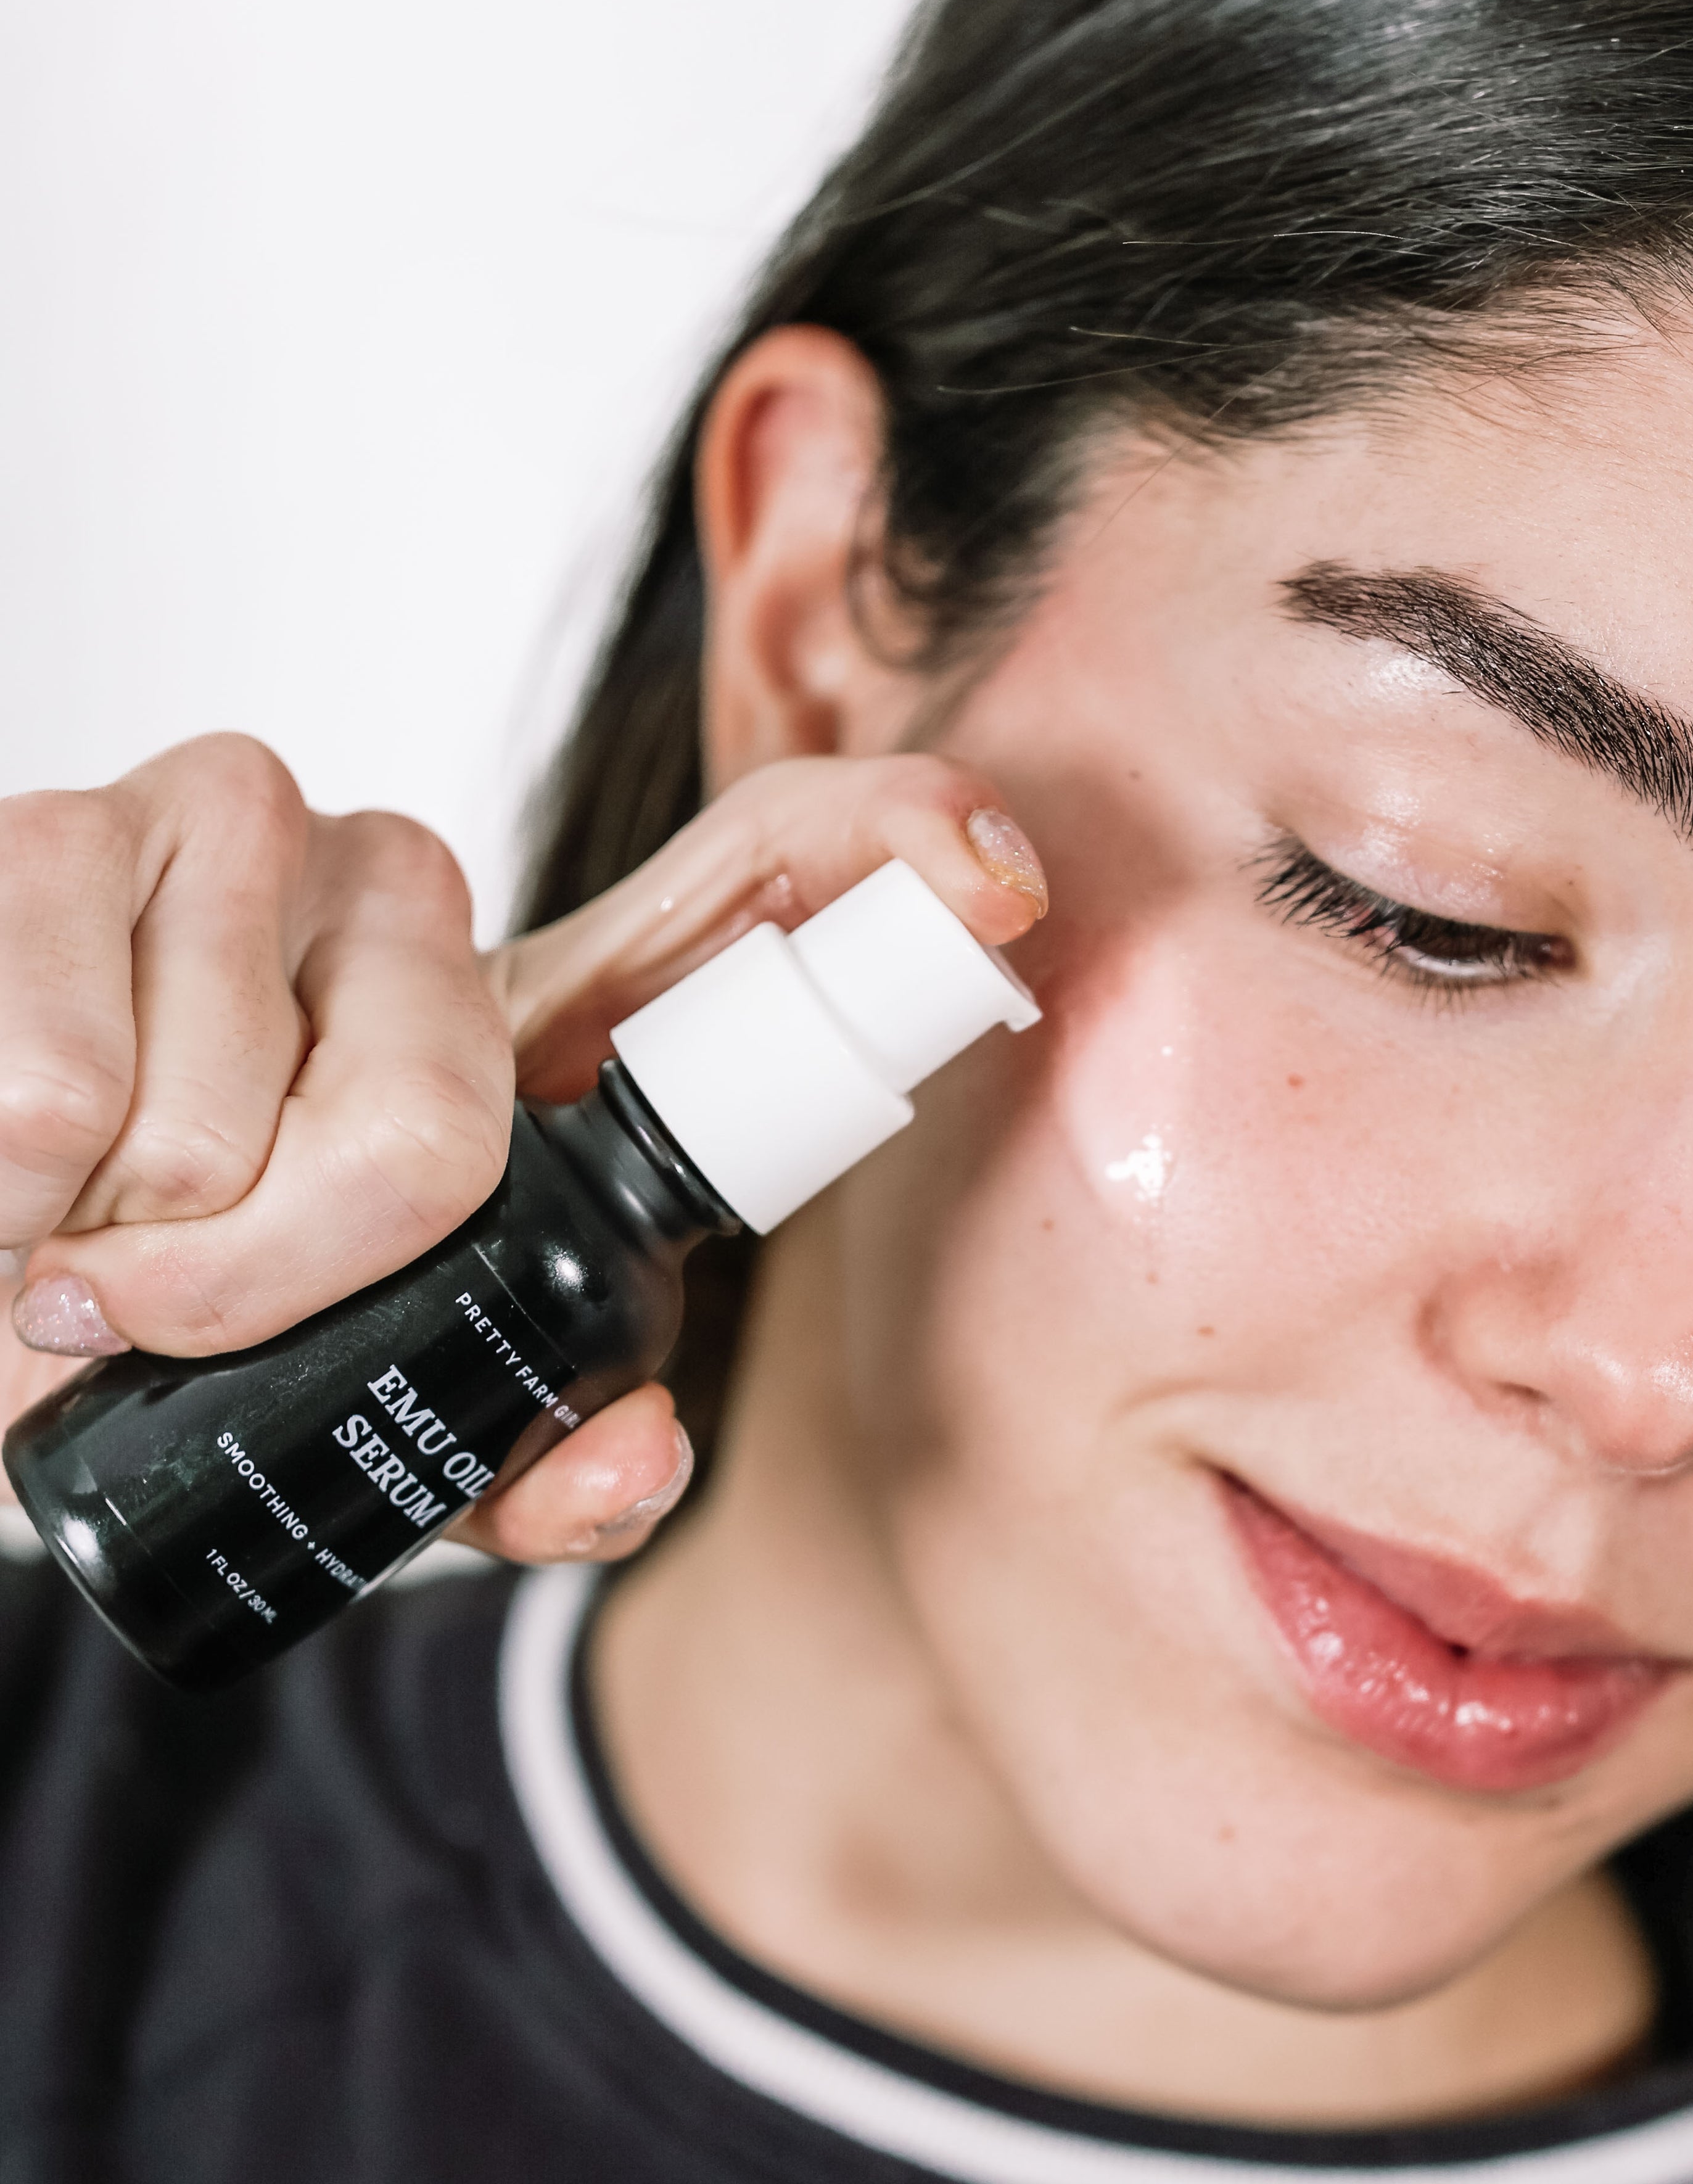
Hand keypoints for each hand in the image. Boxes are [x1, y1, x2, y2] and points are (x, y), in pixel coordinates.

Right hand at [0, 736, 1046, 1562]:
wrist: (5, 1270)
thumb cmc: (222, 1322)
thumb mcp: (407, 1404)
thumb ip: (537, 1458)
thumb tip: (639, 1460)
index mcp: (532, 1008)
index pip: (757, 874)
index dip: (887, 850)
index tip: (994, 879)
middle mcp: (410, 887)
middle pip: (453, 1108)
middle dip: (310, 1271)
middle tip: (208, 1297)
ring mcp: (236, 832)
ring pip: (233, 1121)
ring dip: (145, 1251)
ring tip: (96, 1237)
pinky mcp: (50, 835)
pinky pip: (62, 1090)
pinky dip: (11, 1201)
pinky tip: (13, 1185)